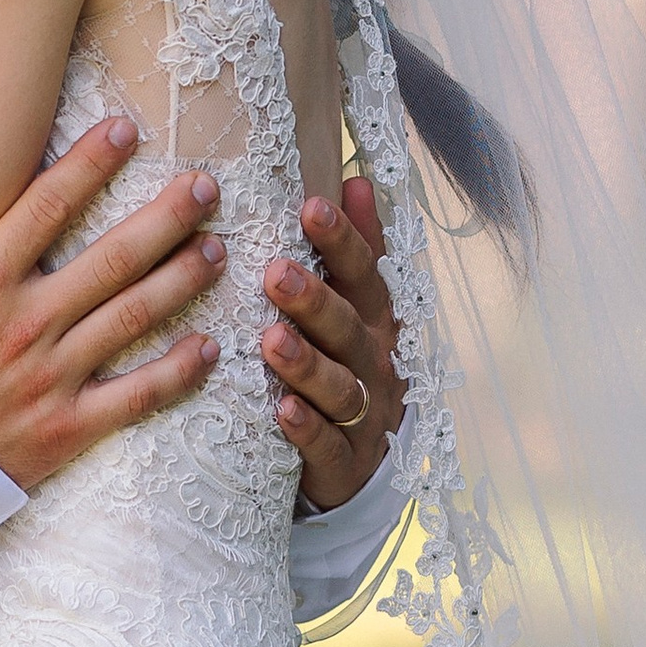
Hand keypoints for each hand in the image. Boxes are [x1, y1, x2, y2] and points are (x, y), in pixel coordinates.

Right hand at [0, 117, 224, 491]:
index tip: (130, 130)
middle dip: (167, 217)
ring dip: (182, 280)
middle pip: (115, 257)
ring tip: (218, 249)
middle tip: (206, 186)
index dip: (92, 163)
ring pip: (134, 317)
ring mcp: (51, 377)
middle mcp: (26, 322)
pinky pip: (135, 397)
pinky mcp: (64, 429)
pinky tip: (209, 349)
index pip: (48, 205)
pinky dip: (177, 373)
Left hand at [262, 175, 405, 510]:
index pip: (363, 274)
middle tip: (274, 271)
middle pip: (348, 328)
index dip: (342, 242)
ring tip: (272, 340)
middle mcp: (373, 363)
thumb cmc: (343, 366)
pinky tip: (282, 411)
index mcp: (373, 320)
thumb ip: (356, 249)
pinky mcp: (343, 462)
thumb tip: (355, 180)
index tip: (311, 206)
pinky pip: (326, 445)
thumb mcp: (355, 308)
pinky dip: (306, 428)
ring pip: (339, 387)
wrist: (359, 466)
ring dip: (306, 363)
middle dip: (314, 300)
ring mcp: (362, 415)